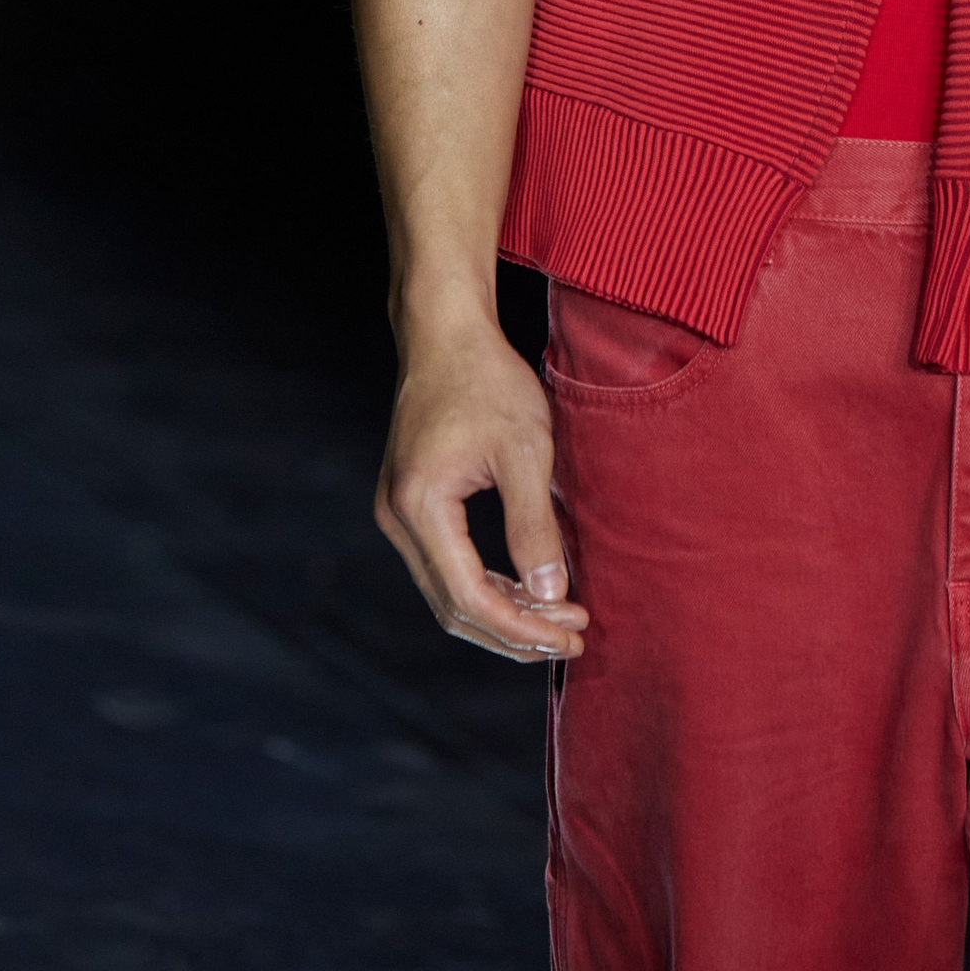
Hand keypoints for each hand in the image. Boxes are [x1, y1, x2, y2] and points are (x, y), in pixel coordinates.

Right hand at [375, 306, 588, 663]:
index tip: (572, 636)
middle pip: (453, 607)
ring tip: (559, 620)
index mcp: (421, 507)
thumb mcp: (526, 450)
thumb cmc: (487, 380)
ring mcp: (397, 512)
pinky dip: (486, 585)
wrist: (445, 332)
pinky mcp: (409, 502)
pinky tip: (528, 587)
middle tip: (572, 638)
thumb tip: (550, 596)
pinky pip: (445, 565)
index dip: (523, 627)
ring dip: (503, 612)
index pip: (470, 597)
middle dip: (515, 631)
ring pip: (447, 592)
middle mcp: (397, 518)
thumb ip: (535, 525)